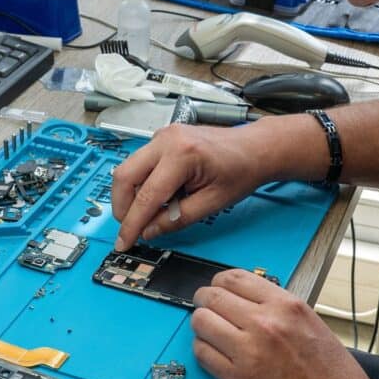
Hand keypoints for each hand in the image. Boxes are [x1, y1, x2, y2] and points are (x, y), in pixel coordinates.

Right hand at [112, 121, 278, 249]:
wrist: (255, 148)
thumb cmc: (242, 169)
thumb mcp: (212, 203)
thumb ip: (177, 219)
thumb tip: (149, 231)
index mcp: (182, 154)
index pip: (146, 196)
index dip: (132, 224)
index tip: (124, 242)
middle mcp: (167, 139)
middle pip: (124, 176)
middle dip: (123, 207)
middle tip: (132, 228)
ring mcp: (163, 135)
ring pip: (128, 168)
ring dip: (132, 195)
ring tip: (153, 212)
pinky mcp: (163, 138)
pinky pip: (140, 163)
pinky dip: (142, 183)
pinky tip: (161, 196)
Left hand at [192, 269, 378, 378]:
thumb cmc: (332, 373)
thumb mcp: (311, 322)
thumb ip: (277, 307)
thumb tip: (246, 300)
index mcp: (286, 305)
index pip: (235, 278)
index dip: (220, 282)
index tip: (218, 288)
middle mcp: (265, 322)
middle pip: (212, 297)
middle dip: (204, 301)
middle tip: (206, 308)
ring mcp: (249, 351)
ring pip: (202, 323)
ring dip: (202, 326)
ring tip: (210, 333)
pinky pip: (203, 355)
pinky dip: (203, 351)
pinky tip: (214, 354)